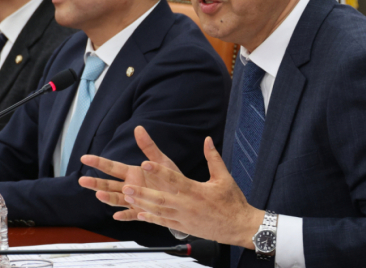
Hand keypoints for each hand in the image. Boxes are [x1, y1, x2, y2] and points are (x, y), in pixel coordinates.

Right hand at [79, 126, 180, 220]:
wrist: (183, 196)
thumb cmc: (171, 177)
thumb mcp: (161, 160)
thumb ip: (148, 146)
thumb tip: (138, 128)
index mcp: (132, 173)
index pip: (112, 167)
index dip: (98, 162)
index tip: (84, 158)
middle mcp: (130, 186)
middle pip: (109, 185)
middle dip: (95, 183)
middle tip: (81, 181)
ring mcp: (134, 200)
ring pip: (117, 199)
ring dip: (108, 198)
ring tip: (99, 195)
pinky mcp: (142, 212)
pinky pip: (132, 214)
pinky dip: (124, 215)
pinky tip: (117, 216)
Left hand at [120, 136, 263, 248]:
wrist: (239, 227)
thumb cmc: (232, 201)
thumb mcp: (224, 177)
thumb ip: (213, 158)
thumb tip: (207, 139)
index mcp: (196, 191)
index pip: (174, 179)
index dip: (158, 170)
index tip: (145, 163)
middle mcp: (187, 205)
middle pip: (160, 198)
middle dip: (142, 192)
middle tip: (126, 186)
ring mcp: (184, 218)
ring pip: (158, 211)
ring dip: (142, 204)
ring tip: (127, 197)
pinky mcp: (184, 226)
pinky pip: (164, 222)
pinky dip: (151, 218)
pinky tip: (140, 213)